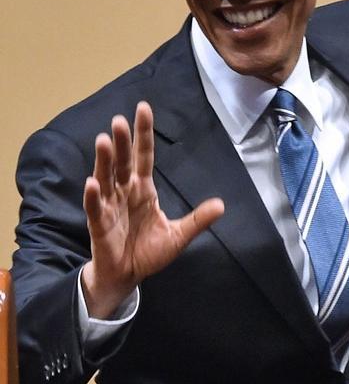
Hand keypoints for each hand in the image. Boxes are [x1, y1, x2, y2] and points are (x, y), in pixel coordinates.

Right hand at [80, 102, 223, 318]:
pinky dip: (92, 196)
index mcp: (144, 190)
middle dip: (121, 142)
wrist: (128, 274)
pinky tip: (91, 182)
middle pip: (123, 162)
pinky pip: (95, 208)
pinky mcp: (99, 224)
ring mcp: (109, 206)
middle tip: (119, 120)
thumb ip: (198, 220)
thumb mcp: (179, 235)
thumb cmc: (149, 251)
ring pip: (105, 178)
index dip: (144, 134)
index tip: (143, 108)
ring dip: (104, 160)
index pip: (144, 156)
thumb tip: (221, 205)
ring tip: (103, 140)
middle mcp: (124, 192)